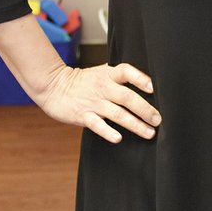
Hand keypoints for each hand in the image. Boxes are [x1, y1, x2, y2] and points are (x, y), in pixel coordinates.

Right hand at [37, 62, 160, 143]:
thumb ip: (119, 76)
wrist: (53, 86)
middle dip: (145, 110)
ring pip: (117, 114)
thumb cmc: (82, 81)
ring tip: (149, 132)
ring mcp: (93, 102)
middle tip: (158, 120)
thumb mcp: (101, 72)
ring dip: (135, 124)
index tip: (153, 88)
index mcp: (108, 74)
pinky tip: (118, 138)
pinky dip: (108, 131)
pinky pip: (97, 125)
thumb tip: (147, 82)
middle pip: (127, 97)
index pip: (127, 71)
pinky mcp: (83, 115)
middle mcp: (103, 87)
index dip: (140, 78)